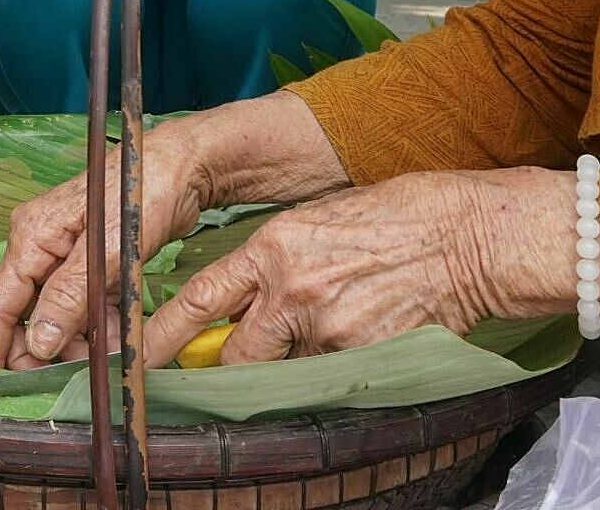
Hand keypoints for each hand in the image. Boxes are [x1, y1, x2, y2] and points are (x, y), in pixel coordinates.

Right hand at [0, 123, 209, 368]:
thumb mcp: (104, 251)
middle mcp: (41, 243)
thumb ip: (68, 298)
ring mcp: (67, 251)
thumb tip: (36, 344)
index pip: (1, 300)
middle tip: (52, 381)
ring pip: (58, 310)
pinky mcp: (92, 258)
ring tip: (98, 358)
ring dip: (73, 338)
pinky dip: (95, 323)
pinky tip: (113, 338)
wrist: (184, 166)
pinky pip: (83, 302)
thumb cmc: (139, 195)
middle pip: (26, 308)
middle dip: (37, 347)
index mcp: (32, 235)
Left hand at [142, 168, 599, 368]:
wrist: (467, 235)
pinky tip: (357, 348)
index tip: (132, 357)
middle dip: (228, 370)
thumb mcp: (320, 223)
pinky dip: (334, 374)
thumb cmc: (400, 218)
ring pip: (284, 372)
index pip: (198, 299)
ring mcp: (326, 326)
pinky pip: (330, 381)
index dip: (160, 335)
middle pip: (235, 353)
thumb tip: (247, 297)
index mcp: (272, 246)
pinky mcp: (362, 354)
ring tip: (319, 346)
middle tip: (217, 380)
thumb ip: (277, 260)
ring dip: (290, 370)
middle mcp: (290, 287)